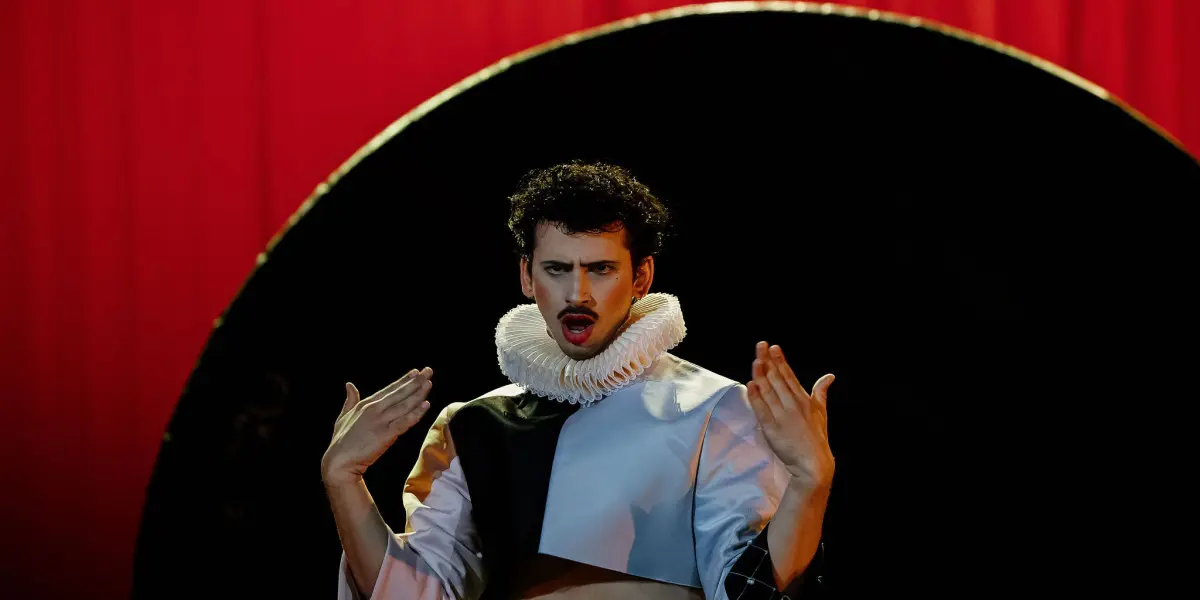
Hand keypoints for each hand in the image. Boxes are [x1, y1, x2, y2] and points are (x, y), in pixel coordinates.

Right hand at [321, 367, 433, 487]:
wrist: (338, 461)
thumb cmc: (340, 441)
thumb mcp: (343, 416)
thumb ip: (350, 400)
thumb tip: (349, 384)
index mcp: (365, 404)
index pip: (389, 389)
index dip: (403, 380)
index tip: (416, 372)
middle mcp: (374, 409)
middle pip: (399, 394)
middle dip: (415, 382)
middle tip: (428, 371)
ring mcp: (380, 421)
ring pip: (404, 405)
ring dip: (418, 394)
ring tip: (429, 383)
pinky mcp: (385, 434)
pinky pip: (404, 422)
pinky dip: (416, 413)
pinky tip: (426, 405)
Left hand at [746, 342, 834, 492]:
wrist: (813, 464)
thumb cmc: (816, 438)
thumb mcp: (821, 413)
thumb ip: (821, 393)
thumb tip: (829, 376)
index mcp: (804, 400)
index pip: (789, 376)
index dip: (780, 360)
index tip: (773, 347)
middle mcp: (793, 405)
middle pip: (777, 379)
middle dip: (768, 361)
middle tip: (760, 346)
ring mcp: (782, 417)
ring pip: (768, 391)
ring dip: (760, 374)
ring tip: (755, 361)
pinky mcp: (772, 429)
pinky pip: (762, 410)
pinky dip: (756, 397)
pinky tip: (751, 385)